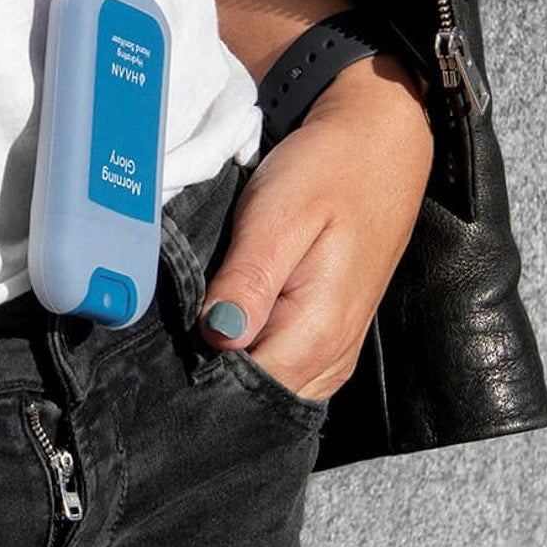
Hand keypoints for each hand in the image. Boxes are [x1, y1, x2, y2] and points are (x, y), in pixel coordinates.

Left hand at [198, 55, 432, 400]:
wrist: (379, 146)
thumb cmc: (327, 172)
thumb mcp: (278, 216)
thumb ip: (248, 281)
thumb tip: (217, 337)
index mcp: (319, 331)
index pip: (249, 391)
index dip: (202, 379)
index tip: (166, 355)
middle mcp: (331, 356)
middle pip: (258, 400)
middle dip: (212, 382)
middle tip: (168, 345)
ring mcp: (334, 352)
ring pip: (271, 391)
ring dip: (230, 372)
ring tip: (192, 334)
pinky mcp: (329, 338)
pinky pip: (286, 372)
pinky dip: (253, 360)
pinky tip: (224, 331)